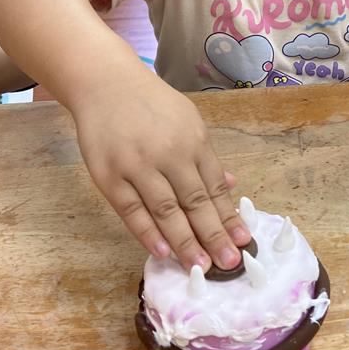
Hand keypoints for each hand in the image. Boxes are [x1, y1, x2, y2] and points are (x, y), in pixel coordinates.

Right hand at [73, 74, 250, 269]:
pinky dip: (147, 233)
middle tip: (227, 265)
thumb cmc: (151, 105)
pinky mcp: (110, 176)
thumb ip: (206, 157)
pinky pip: (132, 210)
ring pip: (166, 211)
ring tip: (198, 266)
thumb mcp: (188, 121)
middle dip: (213, 236)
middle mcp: (169, 154)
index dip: (228, 217)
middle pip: (195, 203)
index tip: (242, 242)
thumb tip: (231, 186)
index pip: (214, 187)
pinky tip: (162, 251)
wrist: (106, 83)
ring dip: (184, 242)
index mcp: (193, 141)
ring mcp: (138, 166)